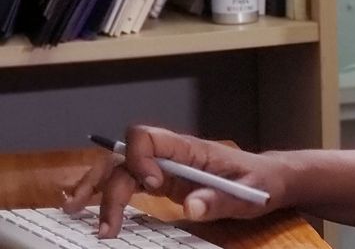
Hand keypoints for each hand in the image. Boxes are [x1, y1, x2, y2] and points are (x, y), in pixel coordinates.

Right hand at [63, 126, 290, 237]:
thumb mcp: (249, 193)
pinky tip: (87, 206)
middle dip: (109, 187)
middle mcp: (172, 155)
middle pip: (125, 158)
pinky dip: (104, 192)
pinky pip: (127, 182)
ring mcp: (165, 168)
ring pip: (119, 168)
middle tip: (107, 226)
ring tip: (75, 210)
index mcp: (191, 149)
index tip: (152, 186)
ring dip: (96, 186)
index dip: (141, 159)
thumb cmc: (262, 182)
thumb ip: (222, 199)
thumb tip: (191, 206)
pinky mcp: (163, 183)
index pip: (149, 136)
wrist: (270, 180)